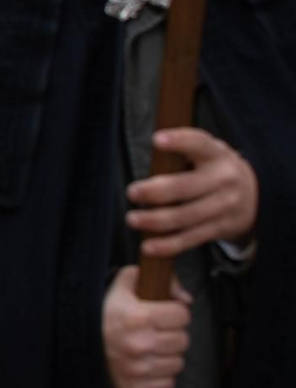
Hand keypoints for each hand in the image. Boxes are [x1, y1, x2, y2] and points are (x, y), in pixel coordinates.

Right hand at [102, 265, 191, 387]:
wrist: (69, 343)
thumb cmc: (100, 315)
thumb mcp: (121, 286)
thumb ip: (152, 278)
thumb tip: (186, 297)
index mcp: (137, 316)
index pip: (182, 315)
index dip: (174, 312)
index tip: (163, 314)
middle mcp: (139, 344)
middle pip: (183, 340)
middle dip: (171, 334)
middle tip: (154, 332)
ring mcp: (137, 369)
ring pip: (177, 363)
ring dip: (166, 356)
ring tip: (148, 349)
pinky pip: (167, 384)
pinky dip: (159, 376)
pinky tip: (144, 365)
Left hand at [126, 128, 257, 259]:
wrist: (255, 195)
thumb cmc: (213, 169)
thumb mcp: (205, 153)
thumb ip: (180, 153)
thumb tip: (148, 159)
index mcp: (216, 154)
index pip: (198, 143)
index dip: (179, 141)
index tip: (156, 140)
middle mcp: (224, 179)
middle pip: (186, 186)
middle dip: (156, 191)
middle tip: (132, 192)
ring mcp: (225, 206)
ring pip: (186, 216)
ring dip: (155, 220)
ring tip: (133, 219)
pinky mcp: (221, 228)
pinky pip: (191, 239)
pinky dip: (168, 245)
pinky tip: (148, 247)